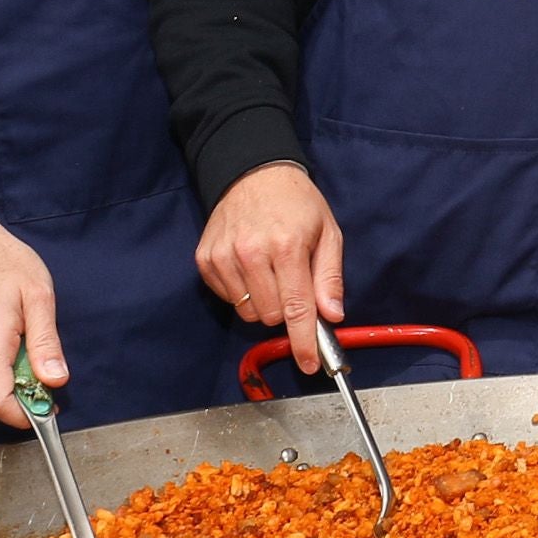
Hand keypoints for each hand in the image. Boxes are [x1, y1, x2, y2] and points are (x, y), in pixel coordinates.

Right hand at [0, 155, 64, 427]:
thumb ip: (46, 341)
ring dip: (12, 373)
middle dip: (25, 390)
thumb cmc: (0, 260)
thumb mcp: (37, 294)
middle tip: (44, 358)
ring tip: (23, 333)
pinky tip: (7, 330)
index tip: (48, 409)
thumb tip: (56, 381)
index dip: (24, 416)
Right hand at [198, 162, 343, 375]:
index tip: (309, 364)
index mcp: (287, 247)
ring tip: (270, 270)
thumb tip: (332, 315)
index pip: (296, 308)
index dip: (303, 342)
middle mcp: (251, 254)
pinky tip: (250, 266)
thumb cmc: (297, 204)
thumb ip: (329, 277)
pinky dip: (242, 292)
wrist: (253, 173)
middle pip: (270, 316)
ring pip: (247, 311)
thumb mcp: (328, 233)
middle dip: (285, 310)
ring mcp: (224, 257)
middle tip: (292, 283)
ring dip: (263, 302)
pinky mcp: (206, 259)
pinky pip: (228, 298)